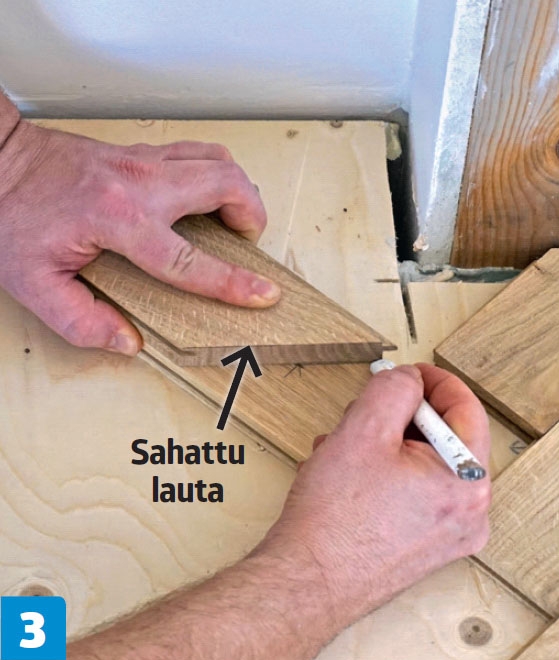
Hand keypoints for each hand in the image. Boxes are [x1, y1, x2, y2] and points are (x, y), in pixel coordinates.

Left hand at [0, 120, 279, 355]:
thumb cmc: (11, 215)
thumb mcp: (32, 283)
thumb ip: (80, 320)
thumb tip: (128, 341)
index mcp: (117, 220)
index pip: (189, 259)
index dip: (232, 282)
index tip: (264, 293)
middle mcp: (139, 183)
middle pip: (225, 185)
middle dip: (251, 216)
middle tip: (245, 243)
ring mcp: (144, 159)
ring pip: (219, 160)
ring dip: (239, 191)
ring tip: (233, 219)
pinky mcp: (144, 149)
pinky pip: (199, 152)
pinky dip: (218, 172)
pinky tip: (208, 195)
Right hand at [254, 363, 490, 629]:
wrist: (306, 584)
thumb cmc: (336, 518)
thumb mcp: (364, 428)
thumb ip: (394, 388)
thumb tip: (408, 379)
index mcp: (469, 481)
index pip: (466, 408)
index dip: (433, 381)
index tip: (408, 372)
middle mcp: (470, 513)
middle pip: (444, 437)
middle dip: (398, 418)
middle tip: (363, 415)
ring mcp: (449, 534)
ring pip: (423, 463)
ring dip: (384, 445)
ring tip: (344, 451)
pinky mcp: (426, 547)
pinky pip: (414, 492)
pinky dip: (383, 474)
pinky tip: (347, 477)